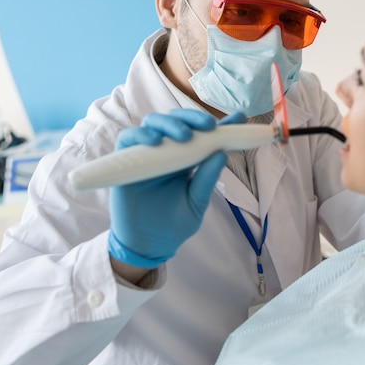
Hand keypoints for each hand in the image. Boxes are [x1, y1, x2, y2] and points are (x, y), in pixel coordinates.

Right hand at [108, 109, 245, 269]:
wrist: (148, 246)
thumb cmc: (174, 226)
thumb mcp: (196, 203)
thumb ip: (207, 179)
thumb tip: (222, 152)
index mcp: (187, 159)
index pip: (204, 136)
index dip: (221, 125)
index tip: (239, 117)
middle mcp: (166, 152)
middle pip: (178, 121)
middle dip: (194, 118)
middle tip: (209, 125)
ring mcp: (146, 155)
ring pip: (154, 123)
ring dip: (170, 123)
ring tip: (184, 135)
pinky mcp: (125, 162)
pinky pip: (128, 138)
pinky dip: (141, 135)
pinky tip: (155, 142)